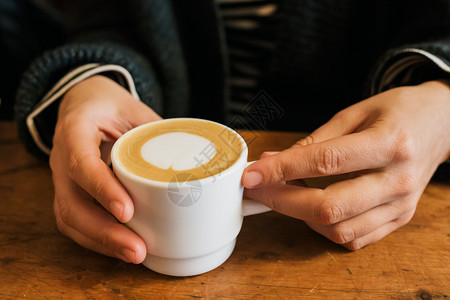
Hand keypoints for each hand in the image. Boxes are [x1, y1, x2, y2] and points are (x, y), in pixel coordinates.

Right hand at [50, 75, 161, 262]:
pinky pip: (75, 222)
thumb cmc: (110, 105)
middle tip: (137, 249)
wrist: (84, 103)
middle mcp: (61, 157)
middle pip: (71, 203)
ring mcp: (61, 178)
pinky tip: (121, 249)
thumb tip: (194, 159)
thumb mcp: (133, 108)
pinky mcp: (69, 193)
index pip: (81, 162)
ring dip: (101, 242)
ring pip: (70, 219)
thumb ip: (156, 131)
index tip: (127, 211)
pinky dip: (97, 240)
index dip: (102, 189)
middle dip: (104, 232)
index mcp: (75, 129)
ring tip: (134, 255)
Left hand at [242, 80, 449, 249]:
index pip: (325, 162)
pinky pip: (355, 238)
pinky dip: (325, 228)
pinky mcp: (400, 219)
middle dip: (282, 201)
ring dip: (301, 216)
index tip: (252, 174)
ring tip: (286, 194)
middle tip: (257, 190)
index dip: (282, 170)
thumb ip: (315, 141)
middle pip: (330, 206)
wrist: (441, 124)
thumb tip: (273, 161)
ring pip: (339, 229)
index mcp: (389, 143)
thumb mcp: (355, 113)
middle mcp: (397, 180)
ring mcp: (401, 205)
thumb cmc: (397, 112)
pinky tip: (313, 209)